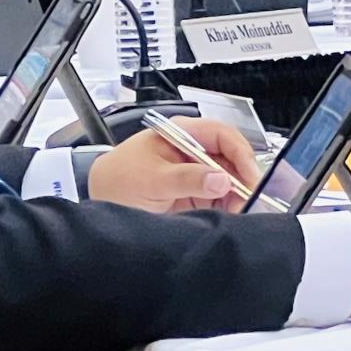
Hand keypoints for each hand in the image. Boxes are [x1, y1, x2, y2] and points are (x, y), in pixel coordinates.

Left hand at [86, 118, 260, 213]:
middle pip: (230, 158)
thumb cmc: (117, 179)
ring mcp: (194, 173)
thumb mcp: (152, 179)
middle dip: (243, 178)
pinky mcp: (195, 195)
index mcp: (181, 134)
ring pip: (229, 180)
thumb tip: (220, 180)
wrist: (100, 202)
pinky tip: (232, 215)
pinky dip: (230, 208)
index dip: (240, 153)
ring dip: (238, 195)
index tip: (250, 175)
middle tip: (250, 199)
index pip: (222, 135)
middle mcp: (192, 151)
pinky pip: (221, 198)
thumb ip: (186, 179)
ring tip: (240, 211)